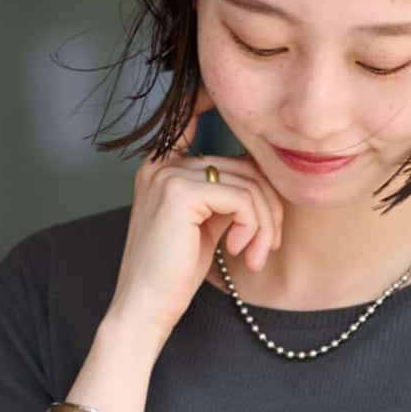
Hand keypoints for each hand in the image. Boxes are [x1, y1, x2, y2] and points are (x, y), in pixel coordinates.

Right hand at [108, 89, 285, 339]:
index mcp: (162, 167)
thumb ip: (225, 196)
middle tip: (266, 246)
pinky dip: (254, 227)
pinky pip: (242, 199)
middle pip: (241, 165)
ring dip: (264, 224)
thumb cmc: (172, 275)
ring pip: (248, 183)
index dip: (213, 104)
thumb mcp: (204, 226)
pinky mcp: (182, 194)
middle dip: (266, 208)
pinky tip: (241, 251)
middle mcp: (162, 164)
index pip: (198, 120)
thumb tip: (262, 177)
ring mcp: (169, 176)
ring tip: (255, 256)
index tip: (229, 108)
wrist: (144, 308)